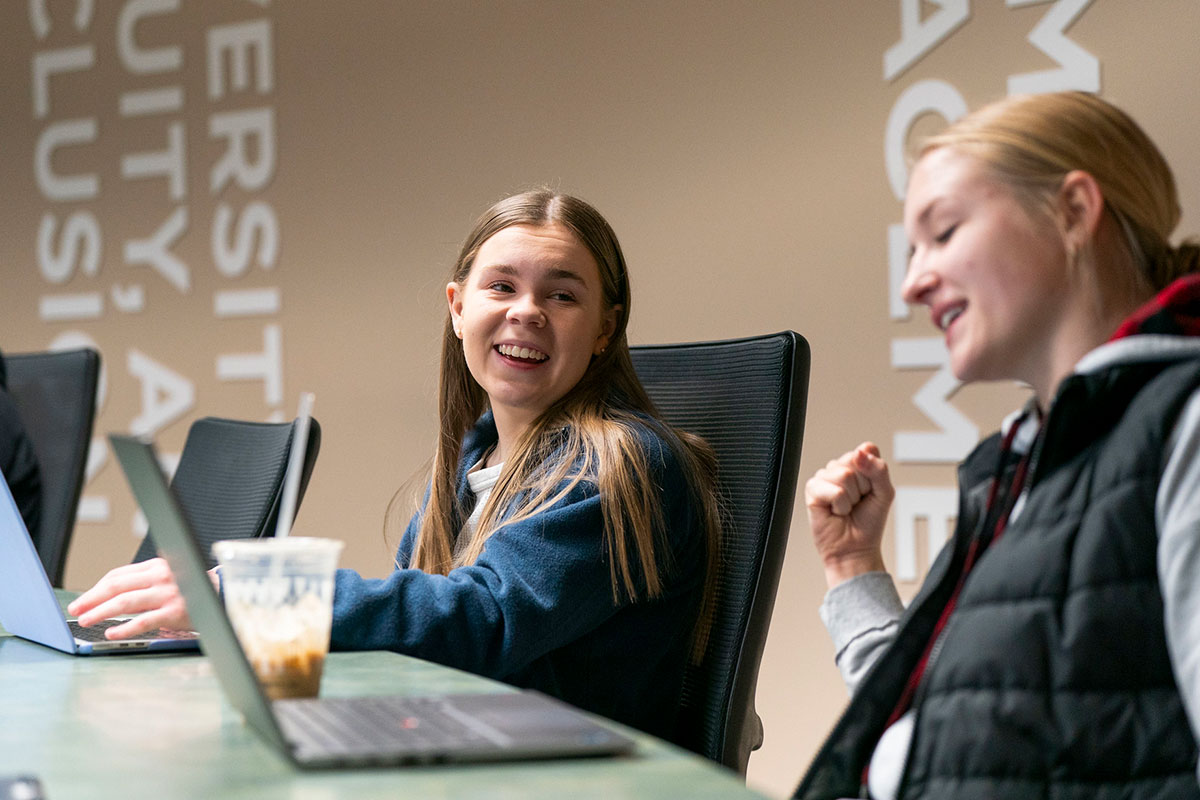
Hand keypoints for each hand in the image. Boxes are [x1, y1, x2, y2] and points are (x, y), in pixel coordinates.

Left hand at [66, 558, 193, 639]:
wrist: (223, 597)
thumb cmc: (191, 589)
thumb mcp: (168, 576)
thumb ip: (144, 579)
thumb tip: (109, 591)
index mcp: (157, 565)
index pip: (118, 575)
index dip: (96, 587)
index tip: (83, 599)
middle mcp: (162, 576)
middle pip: (117, 586)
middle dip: (92, 598)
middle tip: (77, 609)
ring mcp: (168, 594)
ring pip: (126, 602)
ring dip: (101, 612)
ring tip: (87, 620)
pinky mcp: (175, 612)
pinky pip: (144, 621)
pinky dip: (125, 628)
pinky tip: (111, 633)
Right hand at [805, 442, 894, 587]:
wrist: (854, 549)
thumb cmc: (868, 523)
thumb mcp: (885, 493)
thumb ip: (878, 469)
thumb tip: (860, 451)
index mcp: (856, 464)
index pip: (867, 450)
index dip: (874, 474)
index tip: (871, 491)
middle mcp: (838, 468)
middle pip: (854, 460)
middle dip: (863, 486)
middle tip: (858, 502)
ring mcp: (823, 478)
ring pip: (843, 475)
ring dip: (851, 498)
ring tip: (846, 508)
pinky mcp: (812, 490)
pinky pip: (833, 490)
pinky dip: (840, 506)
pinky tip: (835, 511)